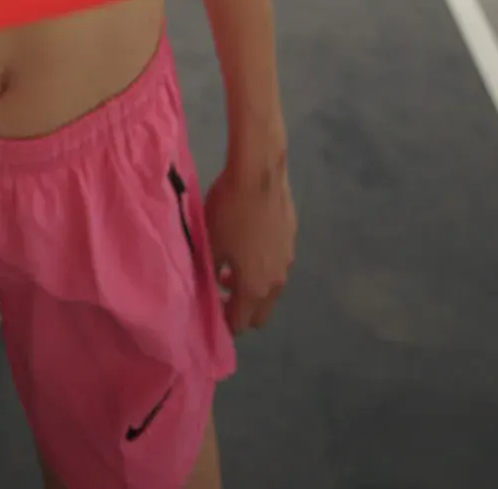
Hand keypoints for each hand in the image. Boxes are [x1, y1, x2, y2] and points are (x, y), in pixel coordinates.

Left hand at [205, 155, 295, 334]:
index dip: (221, 321)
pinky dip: (262, 264)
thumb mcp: (210, 244)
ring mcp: (288, 260)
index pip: (240, 324)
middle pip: (260, 313)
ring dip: (251, 286)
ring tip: (229, 266)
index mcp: (255, 288)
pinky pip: (276, 263)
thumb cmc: (229, 211)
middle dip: (240, 309)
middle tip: (219, 291)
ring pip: (269, 288)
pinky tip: (247, 240)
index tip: (206, 307)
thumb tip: (206, 287)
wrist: (259, 173)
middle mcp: (276, 281)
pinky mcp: (291, 238)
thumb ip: (208, 273)